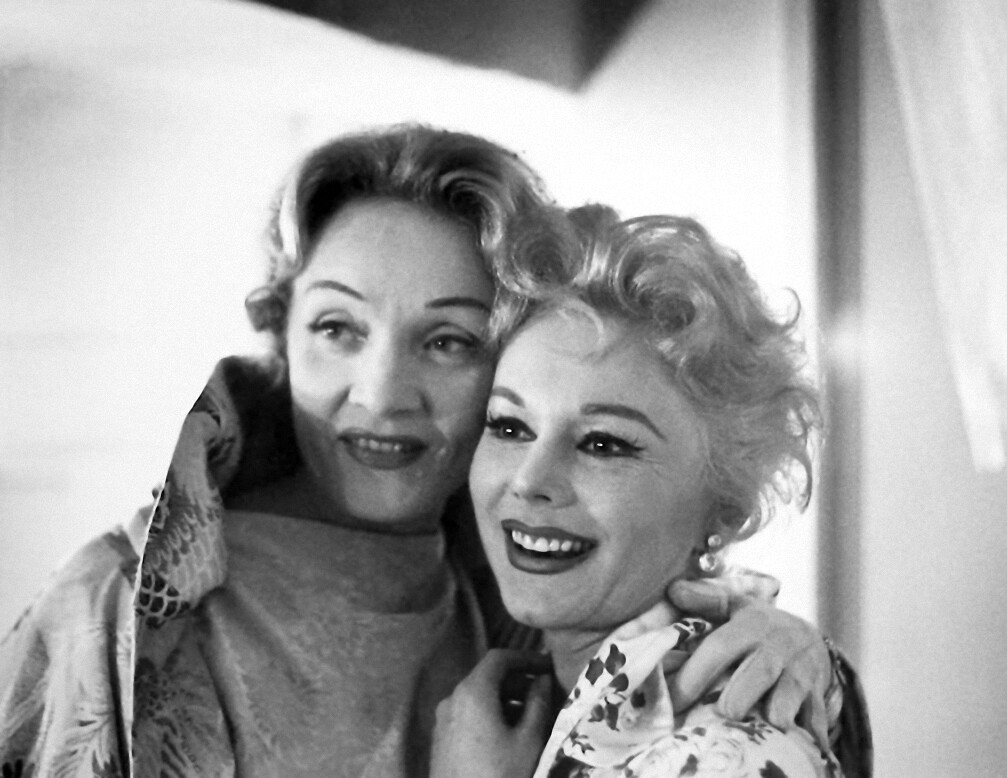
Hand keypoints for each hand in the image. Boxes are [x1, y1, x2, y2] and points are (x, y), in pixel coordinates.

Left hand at [430, 649, 553, 777]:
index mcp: (472, 692)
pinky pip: (467, 714)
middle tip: (545, 693)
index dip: (527, 657)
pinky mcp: (440, 740)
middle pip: (486, 676)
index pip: (499, 658)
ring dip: (505, 699)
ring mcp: (442, 720)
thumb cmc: (500, 776)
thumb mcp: (528, 741)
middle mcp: (452, 699)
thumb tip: (542, 680)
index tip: (549, 667)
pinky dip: (490, 714)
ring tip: (531, 717)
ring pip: (477, 697)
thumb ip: (538, 704)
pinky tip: (508, 735)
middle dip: (517, 680)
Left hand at [667, 578, 830, 744]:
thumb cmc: (760, 628)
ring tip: (762, 729)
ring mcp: (800, 674)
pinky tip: (799, 742)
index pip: (720, 647)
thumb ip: (705, 599)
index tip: (674, 700)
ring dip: (777, 713)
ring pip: (790, 696)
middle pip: (758, 672)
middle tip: (723, 714)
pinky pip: (815, 718)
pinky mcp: (817, 697)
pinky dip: (809, 733)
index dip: (695, 673)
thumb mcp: (736, 606)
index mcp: (751, 626)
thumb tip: (673, 590)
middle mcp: (777, 649)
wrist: (812, 639)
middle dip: (740, 695)